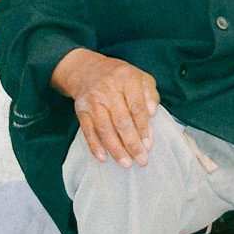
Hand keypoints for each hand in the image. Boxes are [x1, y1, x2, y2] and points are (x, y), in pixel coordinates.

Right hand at [51, 48, 159, 168]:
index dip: (143, 127)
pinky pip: (88, 130)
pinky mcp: (81, 110)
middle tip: (141, 160)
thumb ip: (150, 94)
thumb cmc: (120, 76)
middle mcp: (108, 89)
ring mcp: (93, 100)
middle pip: (121, 120)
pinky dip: (95, 145)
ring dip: (115, 148)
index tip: (149, 145)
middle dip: (132, 143)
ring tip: (125, 164)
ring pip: (105, 128)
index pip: (137, 107)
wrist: (86, 69)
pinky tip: (103, 158)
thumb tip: (152, 113)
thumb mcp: (140, 77)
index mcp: (126, 78)